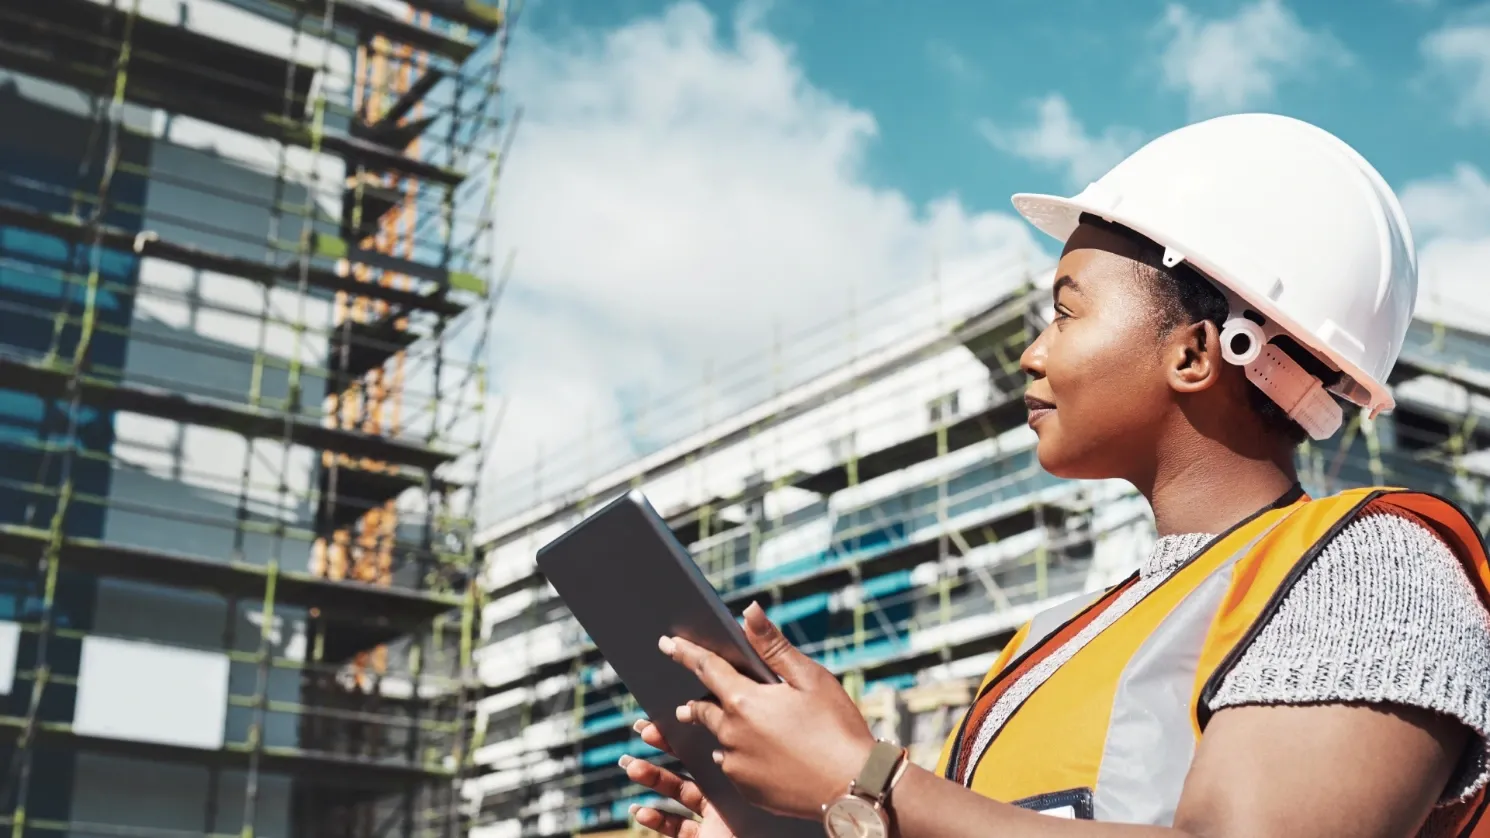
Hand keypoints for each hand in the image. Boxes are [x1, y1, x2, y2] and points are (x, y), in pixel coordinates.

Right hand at [623, 718, 736, 837]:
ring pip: (678, 793)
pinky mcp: (703, 837)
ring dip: (653, 780)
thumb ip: (720, 757)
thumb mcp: (738, 785)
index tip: (664, 718)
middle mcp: (727, 794)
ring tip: (632, 768)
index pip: (708, 747)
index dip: (684, 732)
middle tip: (643, 732)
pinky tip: (640, 811)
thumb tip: (702, 719)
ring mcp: (713, 818)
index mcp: (738, 776)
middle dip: (664, 746)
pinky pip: (676, 826)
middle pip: (689, 765)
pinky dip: (656, 819)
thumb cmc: (756, 823)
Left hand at [660, 601, 876, 818]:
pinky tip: (757, 756)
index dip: (686, 653)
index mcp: (745, 701)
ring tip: (730, 731)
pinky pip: (733, 767)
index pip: (707, 668)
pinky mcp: (746, 789)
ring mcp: (736, 765)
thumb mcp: (810, 679)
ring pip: (720, 740)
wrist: (852, 787)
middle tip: (688, 703)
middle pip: (704, 709)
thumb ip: (774, 646)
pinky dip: (738, 757)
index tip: (667, 643)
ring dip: (721, 731)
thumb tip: (749, 611)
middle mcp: (731, 733)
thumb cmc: (836, 728)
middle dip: (695, 703)